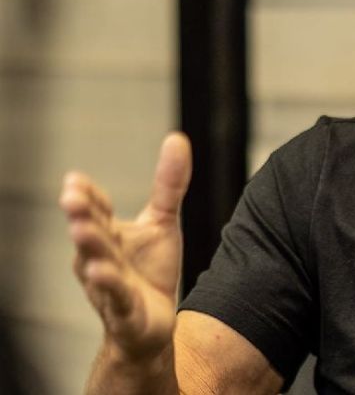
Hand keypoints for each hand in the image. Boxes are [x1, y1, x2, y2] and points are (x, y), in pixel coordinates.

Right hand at [60, 133, 191, 360]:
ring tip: (82, 229)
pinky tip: (102, 273)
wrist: (154, 323)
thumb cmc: (150, 270)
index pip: (96, 209)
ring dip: (90, 247)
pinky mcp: (125, 311)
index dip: (87, 196)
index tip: (75, 179)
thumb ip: (168, 184)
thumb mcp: (163, 222)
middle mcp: (101, 257)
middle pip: (91, 233)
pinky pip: (116, 297)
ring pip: (99, 264)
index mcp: (108, 235)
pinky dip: (110, 285)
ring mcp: (110, 285)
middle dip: (81, 215)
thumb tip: (177, 138)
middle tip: (71, 196)